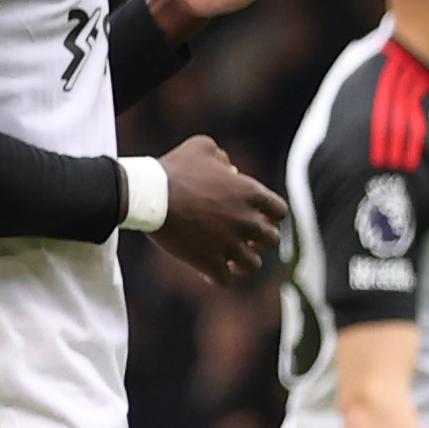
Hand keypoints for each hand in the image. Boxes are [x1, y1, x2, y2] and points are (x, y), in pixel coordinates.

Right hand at [148, 135, 284, 286]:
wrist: (148, 196)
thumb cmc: (173, 170)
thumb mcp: (200, 147)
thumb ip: (222, 156)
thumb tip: (230, 170)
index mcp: (251, 193)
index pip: (280, 211)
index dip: (270, 215)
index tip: (259, 217)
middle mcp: (246, 221)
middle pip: (271, 240)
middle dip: (259, 240)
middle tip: (243, 238)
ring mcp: (229, 245)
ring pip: (252, 265)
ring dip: (242, 262)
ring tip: (230, 260)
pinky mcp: (209, 263)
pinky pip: (225, 280)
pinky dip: (217, 276)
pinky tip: (206, 271)